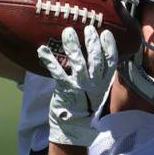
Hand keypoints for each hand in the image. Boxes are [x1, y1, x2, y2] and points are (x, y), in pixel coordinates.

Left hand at [37, 25, 117, 146]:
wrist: (75, 127)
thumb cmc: (85, 104)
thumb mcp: (98, 90)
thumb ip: (98, 74)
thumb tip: (96, 52)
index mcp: (103, 82)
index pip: (110, 61)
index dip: (109, 46)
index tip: (106, 32)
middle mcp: (94, 83)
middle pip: (95, 59)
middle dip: (92, 42)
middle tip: (88, 27)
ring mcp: (79, 86)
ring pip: (78, 62)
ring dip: (72, 46)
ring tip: (68, 32)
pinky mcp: (65, 89)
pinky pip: (57, 72)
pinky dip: (49, 60)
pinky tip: (42, 49)